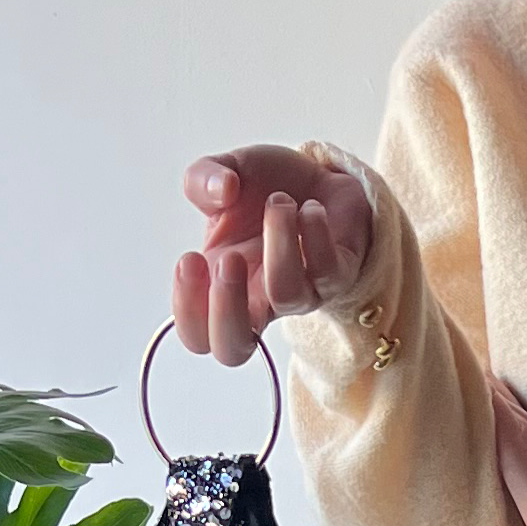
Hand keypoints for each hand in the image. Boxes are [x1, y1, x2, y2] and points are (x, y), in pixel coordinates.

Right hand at [173, 146, 373, 365]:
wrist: (320, 176)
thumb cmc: (267, 188)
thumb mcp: (224, 174)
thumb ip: (202, 179)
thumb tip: (220, 190)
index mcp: (220, 285)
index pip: (197, 335)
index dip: (187, 310)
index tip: (190, 259)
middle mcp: (259, 299)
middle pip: (233, 351)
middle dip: (224, 309)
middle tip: (230, 259)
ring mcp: (301, 293)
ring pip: (286, 296)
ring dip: (279, 243)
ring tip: (279, 202)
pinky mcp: (340, 276)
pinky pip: (327, 271)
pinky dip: (314, 231)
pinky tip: (310, 207)